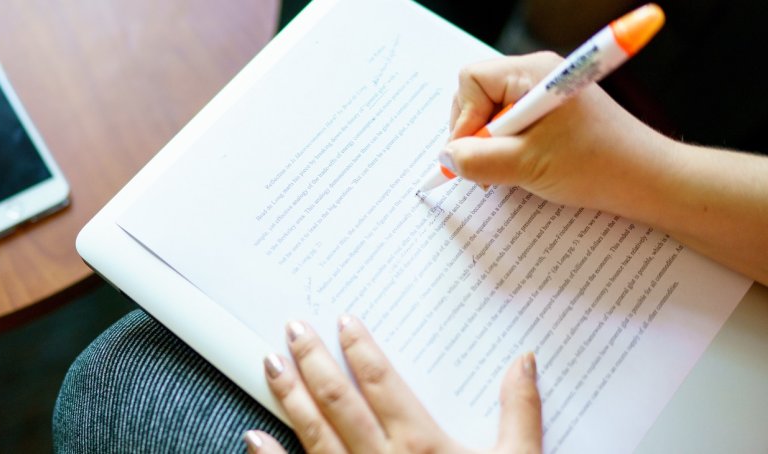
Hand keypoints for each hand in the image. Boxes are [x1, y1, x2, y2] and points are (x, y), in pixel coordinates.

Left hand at [243, 316, 541, 452]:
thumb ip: (520, 412)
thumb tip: (522, 361)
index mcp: (423, 445)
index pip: (382, 383)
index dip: (361, 349)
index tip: (344, 321)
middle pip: (339, 401)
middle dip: (314, 360)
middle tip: (294, 327)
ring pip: (314, 435)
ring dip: (290, 397)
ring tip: (271, 362)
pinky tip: (253, 436)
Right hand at [444, 51, 673, 216]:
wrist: (648, 182)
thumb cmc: (598, 165)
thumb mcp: (525, 166)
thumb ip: (477, 160)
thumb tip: (447, 157)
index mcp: (533, 73)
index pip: (470, 81)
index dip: (463, 118)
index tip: (472, 152)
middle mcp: (537, 77)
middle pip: (476, 97)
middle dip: (476, 133)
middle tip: (492, 165)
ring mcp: (544, 96)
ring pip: (492, 116)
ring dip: (493, 147)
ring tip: (514, 169)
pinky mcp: (551, 116)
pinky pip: (511, 128)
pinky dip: (508, 151)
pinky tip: (524, 169)